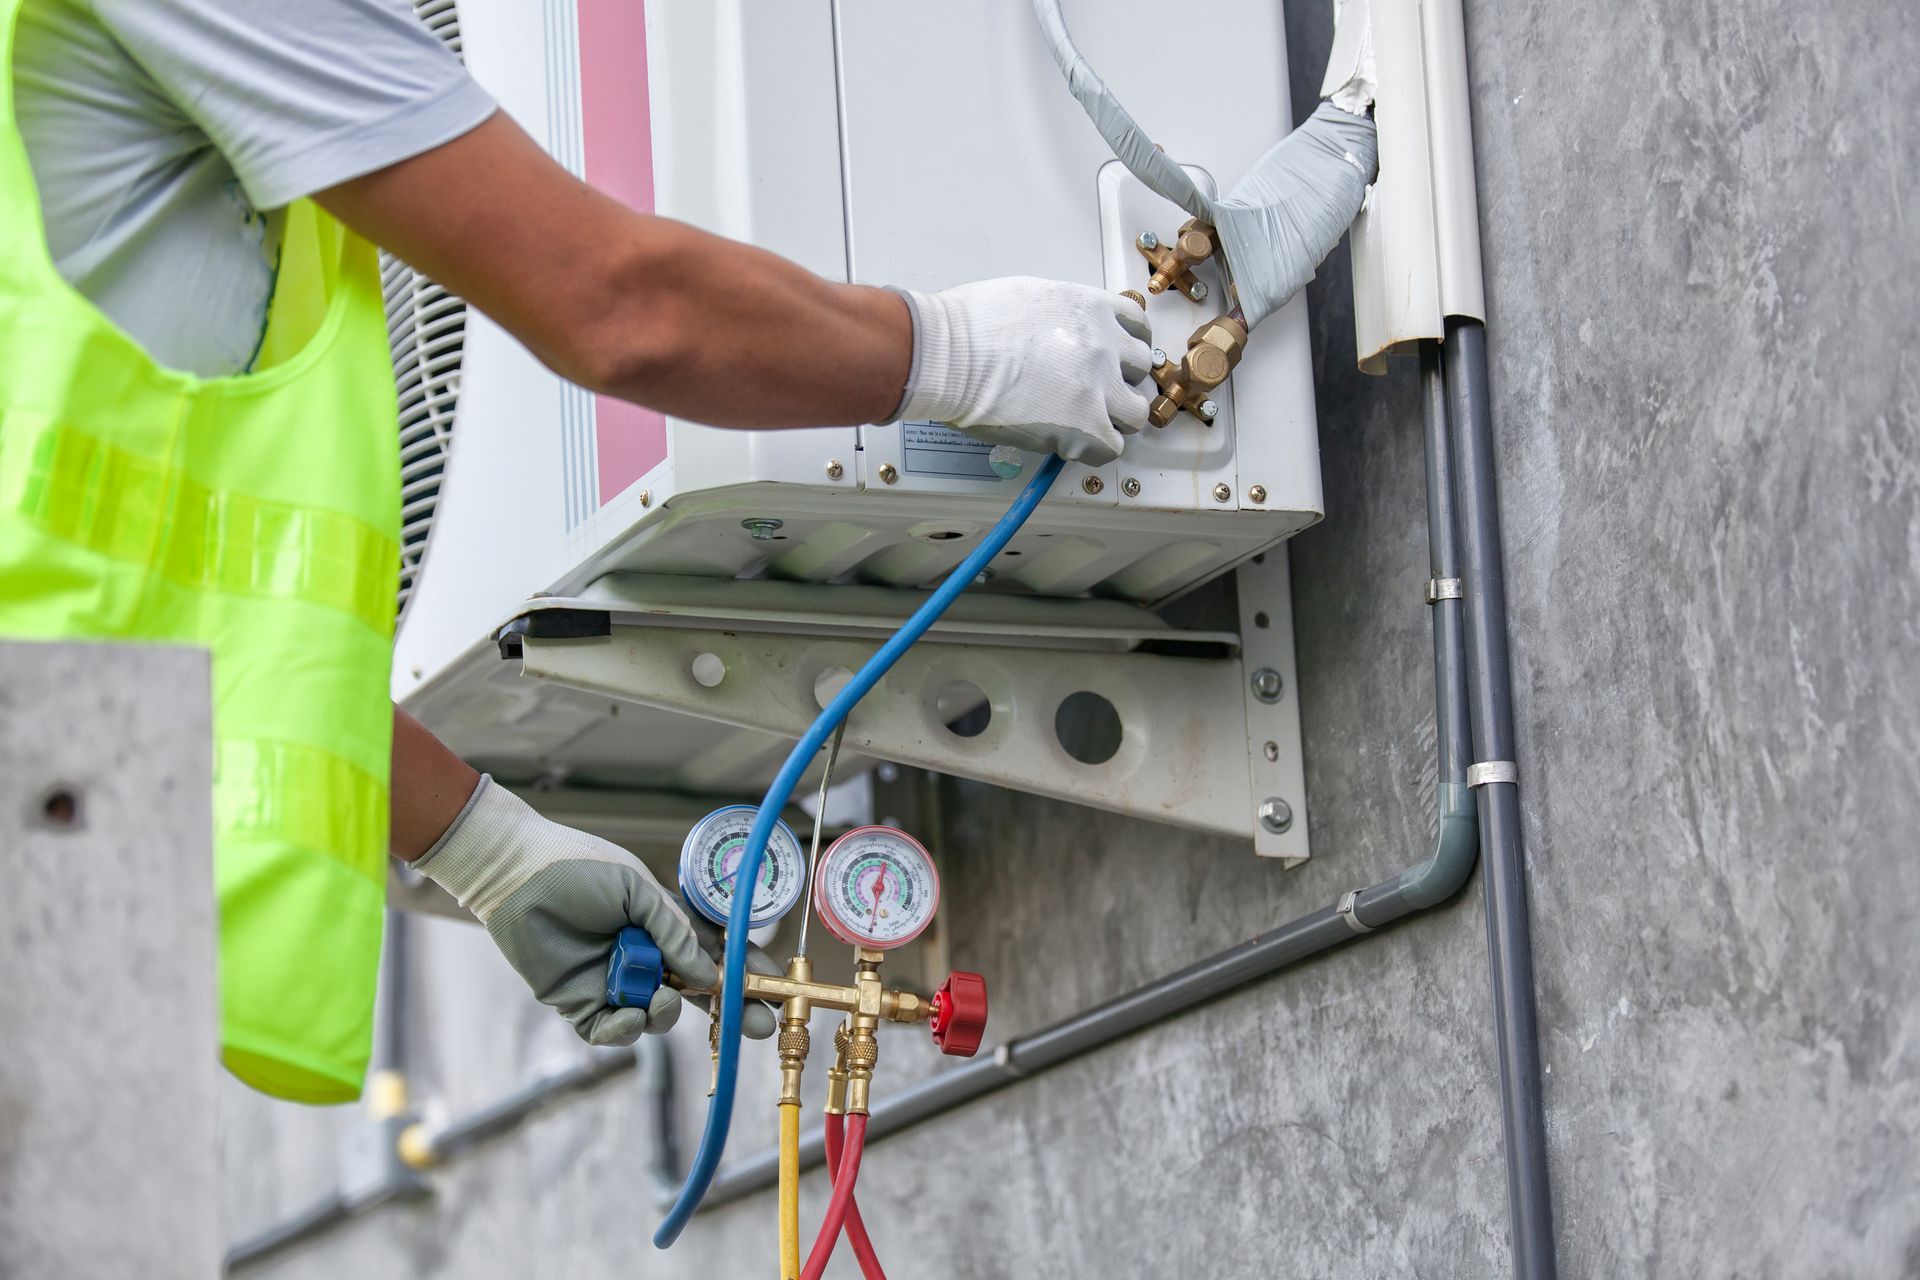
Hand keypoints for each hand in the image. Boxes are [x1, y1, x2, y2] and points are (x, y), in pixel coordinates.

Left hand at [414, 777, 774, 1044]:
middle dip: (729, 1012)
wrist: (517, 874)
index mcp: (664, 925)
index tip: (772, 988)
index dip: (744, 973)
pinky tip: (628, 1014)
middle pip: (696, 994)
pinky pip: (610, 1031)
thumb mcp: (639, 890)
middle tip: (756, 1027)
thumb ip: (674, 930)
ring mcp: (614, 982)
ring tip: (659, 999)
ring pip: (655, 1016)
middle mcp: (645, 957)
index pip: (715, 954)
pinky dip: (624, 1030)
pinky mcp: (579, 1003)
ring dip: (665, 1013)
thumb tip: (707, 973)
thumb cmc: (578, 868)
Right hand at [897, 277, 1152, 466]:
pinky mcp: (1087, 426)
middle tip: (1093, 393)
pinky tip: (1068, 444)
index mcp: (1090, 307)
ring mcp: (1100, 386)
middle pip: (1139, 369)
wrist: (951, 356)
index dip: (1124, 346)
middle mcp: (1104, 343)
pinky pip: (1112, 448)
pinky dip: (1093, 449)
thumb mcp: (1027, 298)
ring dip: (1114, 419)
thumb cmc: (970, 325)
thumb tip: (1053, 336)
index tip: (1113, 358)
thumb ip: (1057, 316)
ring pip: (1135, 412)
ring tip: (1085, 424)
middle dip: (1119, 381)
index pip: (1136, 326)